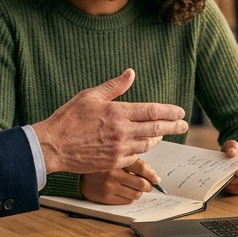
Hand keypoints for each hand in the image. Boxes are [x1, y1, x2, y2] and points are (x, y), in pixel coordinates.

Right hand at [32, 70, 186, 174]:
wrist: (53, 146)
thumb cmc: (68, 119)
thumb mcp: (90, 96)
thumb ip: (114, 86)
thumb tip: (130, 73)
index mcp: (117, 112)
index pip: (152, 111)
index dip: (169, 112)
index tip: (180, 112)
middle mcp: (122, 132)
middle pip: (156, 128)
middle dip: (173, 126)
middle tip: (183, 125)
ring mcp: (119, 149)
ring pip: (148, 144)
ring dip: (157, 138)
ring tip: (162, 134)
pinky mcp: (114, 163)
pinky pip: (135, 157)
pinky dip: (141, 150)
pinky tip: (142, 146)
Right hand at [80, 158, 160, 204]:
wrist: (77, 175)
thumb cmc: (100, 166)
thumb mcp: (114, 156)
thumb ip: (132, 160)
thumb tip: (152, 174)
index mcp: (117, 159)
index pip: (142, 169)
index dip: (152, 175)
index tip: (156, 179)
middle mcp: (113, 173)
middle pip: (142, 184)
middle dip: (149, 186)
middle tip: (149, 185)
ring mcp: (109, 186)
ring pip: (136, 194)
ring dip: (139, 192)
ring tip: (135, 188)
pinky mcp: (106, 197)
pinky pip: (127, 201)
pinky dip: (129, 197)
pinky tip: (124, 192)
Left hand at [222, 141, 237, 194]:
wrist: (233, 159)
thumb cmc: (234, 151)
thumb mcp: (233, 145)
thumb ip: (232, 146)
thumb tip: (231, 152)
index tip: (236, 172)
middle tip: (226, 179)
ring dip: (234, 186)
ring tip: (223, 183)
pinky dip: (233, 190)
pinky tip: (224, 187)